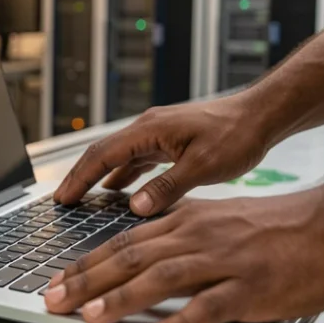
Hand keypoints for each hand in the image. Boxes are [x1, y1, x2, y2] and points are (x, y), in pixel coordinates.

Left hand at [42, 190, 323, 322]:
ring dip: (122, 298)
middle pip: (131, 257)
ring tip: (92, 317)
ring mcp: (225, 260)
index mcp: (188, 220)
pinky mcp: (252, 286)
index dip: (87, 262)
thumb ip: (183, 237)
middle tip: (55, 300)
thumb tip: (145, 256)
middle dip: (87, 280)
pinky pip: (210, 306)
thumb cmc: (281, 227)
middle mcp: (199, 235)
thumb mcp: (220, 221)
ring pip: (162, 277)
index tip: (57, 280)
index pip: (125, 242)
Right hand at [54, 96, 271, 215]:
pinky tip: (118, 191)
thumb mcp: (204, 167)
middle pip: (103, 153)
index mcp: (150, 130)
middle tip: (61, 201)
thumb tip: (134, 207)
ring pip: (118, 156)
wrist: (262, 115)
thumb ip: (167, 187)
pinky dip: (122, 175)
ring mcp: (158, 133)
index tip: (62, 199)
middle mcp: (148, 128)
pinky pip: (136, 158)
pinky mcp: (170, 140)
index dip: (79, 178)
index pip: (102, 155)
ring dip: (98, 176)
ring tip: (82, 199)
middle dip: (80, 177)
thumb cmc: (238, 136)